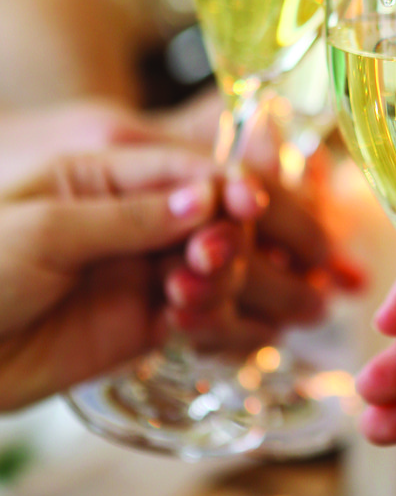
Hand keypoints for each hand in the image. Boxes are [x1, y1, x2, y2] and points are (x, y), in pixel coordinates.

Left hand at [0, 145, 245, 408]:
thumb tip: (206, 198)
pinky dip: (213, 319)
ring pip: (216, 268)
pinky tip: (187, 322)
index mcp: (103, 177)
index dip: (224, 184)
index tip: (250, 203)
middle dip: (227, 235)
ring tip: (183, 296)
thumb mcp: (45, 231)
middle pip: (213, 218)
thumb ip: (128, 217)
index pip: (183, 169)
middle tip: (208, 258)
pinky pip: (202, 317)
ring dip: (221, 279)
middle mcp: (132, 222)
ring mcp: (141, 274)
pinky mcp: (146, 327)